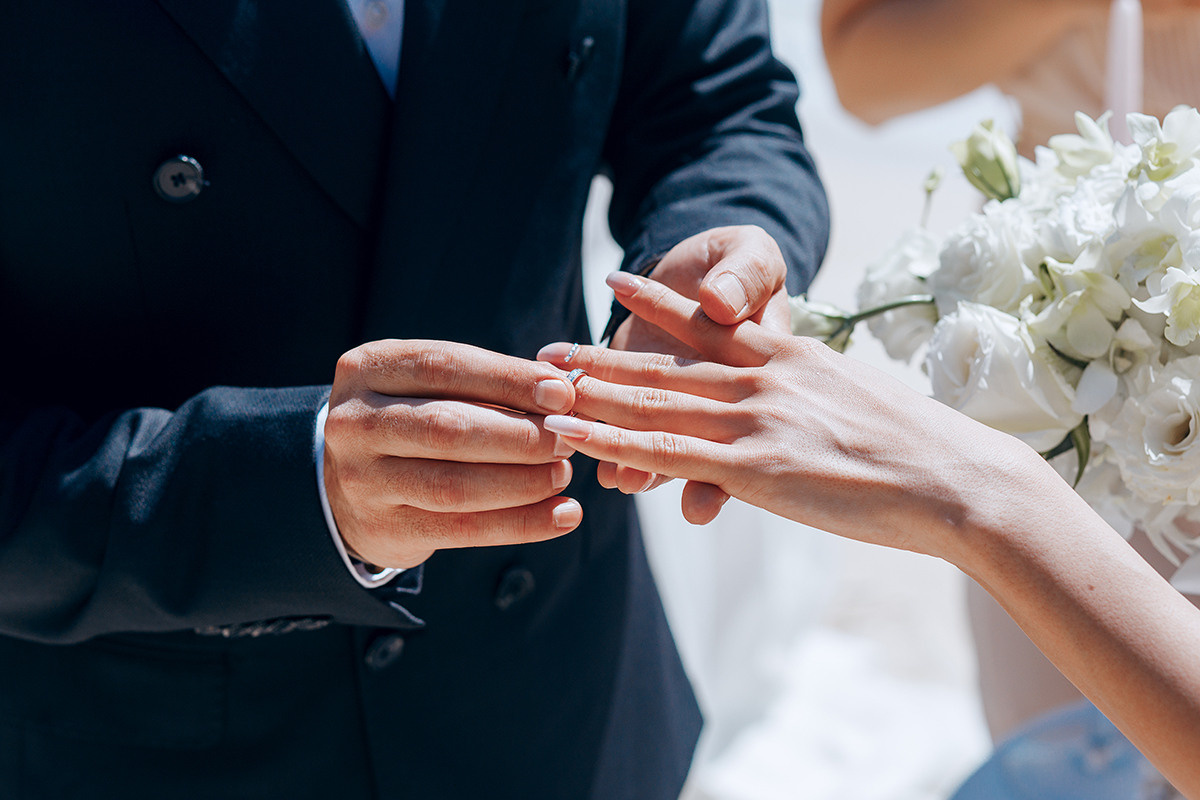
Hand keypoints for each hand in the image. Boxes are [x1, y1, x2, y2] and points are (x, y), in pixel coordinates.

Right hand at [323, 340, 583, 568]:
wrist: (346, 486)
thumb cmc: (410, 423)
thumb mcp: (427, 388)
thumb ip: (484, 385)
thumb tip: (562, 392)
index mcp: (368, 369)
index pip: (444, 367)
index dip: (508, 380)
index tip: (562, 393)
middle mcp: (355, 423)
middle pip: (447, 429)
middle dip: (519, 435)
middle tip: (566, 439)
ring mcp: (363, 480)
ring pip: (455, 485)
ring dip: (522, 482)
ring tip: (563, 473)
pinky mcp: (384, 529)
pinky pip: (463, 529)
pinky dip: (522, 524)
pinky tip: (562, 514)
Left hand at [540, 275, 1041, 561]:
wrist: (959, 478)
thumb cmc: (921, 451)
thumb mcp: (858, 407)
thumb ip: (813, 401)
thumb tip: (796, 415)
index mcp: (794, 357)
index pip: (714, 324)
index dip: (661, 302)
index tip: (619, 281)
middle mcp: (767, 379)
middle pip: (667, 362)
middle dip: (603, 356)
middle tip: (550, 348)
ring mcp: (757, 420)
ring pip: (654, 401)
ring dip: (592, 392)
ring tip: (543, 382)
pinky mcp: (754, 467)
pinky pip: (666, 450)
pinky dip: (611, 441)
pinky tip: (572, 434)